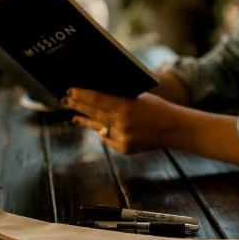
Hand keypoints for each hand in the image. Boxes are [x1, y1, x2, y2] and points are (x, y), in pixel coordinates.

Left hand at [62, 88, 177, 153]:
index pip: (96, 99)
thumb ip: (118, 98)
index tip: (69, 91)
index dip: (81, 95)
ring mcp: (122, 138)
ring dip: (86, 122)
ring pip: (98, 128)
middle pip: (93, 114)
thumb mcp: (137, 97)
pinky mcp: (124, 148)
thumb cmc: (156, 108)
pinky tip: (100, 128)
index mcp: (125, 107)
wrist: (173, 128)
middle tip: (65, 101)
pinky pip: (108, 139)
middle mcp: (121, 123)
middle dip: (78, 107)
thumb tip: (95, 97)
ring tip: (75, 118)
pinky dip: (105, 133)